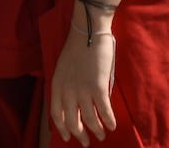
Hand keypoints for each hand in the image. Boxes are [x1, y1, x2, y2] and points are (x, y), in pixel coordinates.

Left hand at [50, 19, 117, 144]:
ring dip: (97, 130)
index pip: (56, 114)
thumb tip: (74, 105)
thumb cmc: (77, 49)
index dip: (63, 128)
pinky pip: (104, 110)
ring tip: (102, 135)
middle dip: (80, 134)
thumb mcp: (63, 69)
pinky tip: (112, 125)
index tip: (68, 137)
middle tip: (87, 142)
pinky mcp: (97, 87)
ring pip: (89, 119)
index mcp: (57, 85)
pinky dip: (108, 121)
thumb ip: (66, 87)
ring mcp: (82, 89)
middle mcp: (67, 90)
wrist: (87, 32)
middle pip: (72, 121)